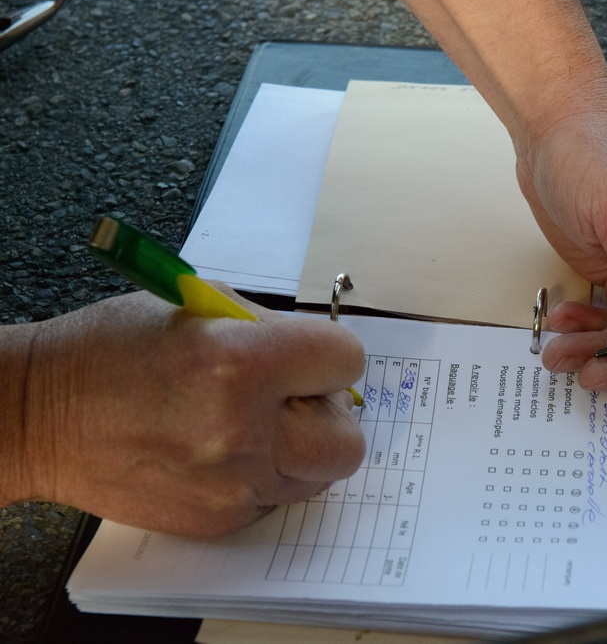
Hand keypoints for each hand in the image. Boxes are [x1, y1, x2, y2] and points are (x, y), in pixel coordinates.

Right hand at [11, 287, 364, 536]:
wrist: (37, 418)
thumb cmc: (109, 350)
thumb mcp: (195, 308)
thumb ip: (269, 331)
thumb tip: (323, 358)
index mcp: (240, 364)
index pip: (345, 362)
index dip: (330, 355)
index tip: (312, 358)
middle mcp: (242, 432)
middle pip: (348, 441)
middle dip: (330, 414)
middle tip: (297, 399)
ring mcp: (231, 486)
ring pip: (317, 475)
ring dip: (301, 448)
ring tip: (255, 424)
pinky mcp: (216, 520)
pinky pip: (275, 498)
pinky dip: (265, 475)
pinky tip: (223, 452)